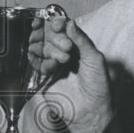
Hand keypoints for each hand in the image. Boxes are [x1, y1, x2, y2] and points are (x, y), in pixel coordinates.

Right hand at [35, 17, 112, 132]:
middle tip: (66, 48)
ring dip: (48, 50)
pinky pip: (36, 63)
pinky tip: (51, 68)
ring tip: (62, 60)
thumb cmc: (97, 85)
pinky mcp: (44, 76)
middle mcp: (65, 54)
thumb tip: (69, 22)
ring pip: (42, 48)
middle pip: (50, 36)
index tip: (57, 23)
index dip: (58, 24)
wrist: (89, 110)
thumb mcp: (95, 58)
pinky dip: (42, 62)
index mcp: (78, 47)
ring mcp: (54, 64)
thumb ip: (82, 40)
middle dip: (56, 39)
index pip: (64, 29)